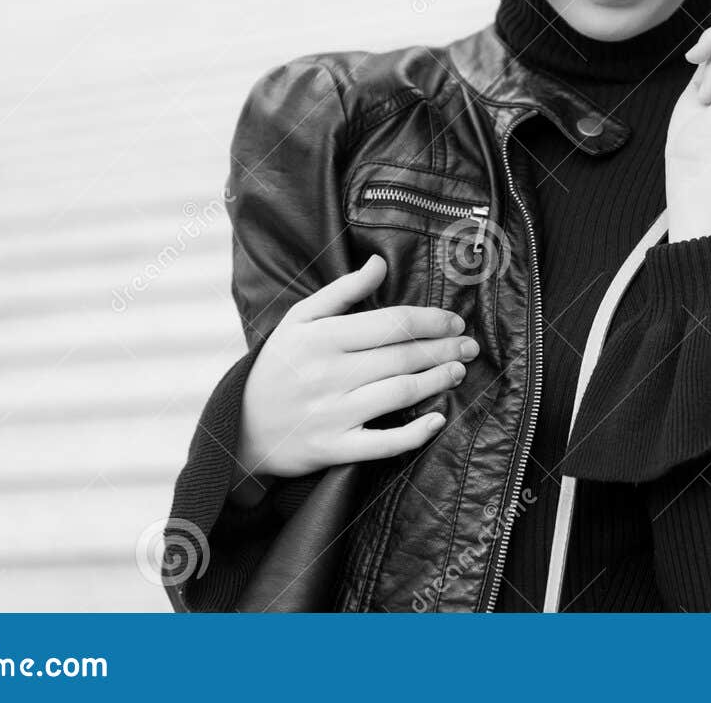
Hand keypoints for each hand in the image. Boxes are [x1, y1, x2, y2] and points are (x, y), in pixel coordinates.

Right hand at [236, 255, 479, 481]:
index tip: (454, 321)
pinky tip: (438, 420)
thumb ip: (343, 290)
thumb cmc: (279, 366)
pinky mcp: (333, 448)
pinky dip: (415, 434)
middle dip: (444, 349)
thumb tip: (381, 262)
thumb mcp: (300, 319)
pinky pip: (383, 443)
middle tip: (469, 346)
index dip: (431, 321)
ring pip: (400, 394)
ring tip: (458, 371)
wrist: (240, 427)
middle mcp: (328, 374)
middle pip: (403, 357)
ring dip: (438, 381)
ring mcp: (332, 414)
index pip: (391, 323)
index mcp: (322, 337)